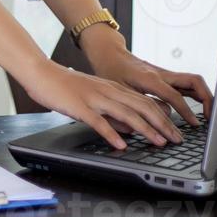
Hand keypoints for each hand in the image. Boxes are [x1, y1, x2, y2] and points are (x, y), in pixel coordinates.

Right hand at [21, 61, 185, 149]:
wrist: (40, 72)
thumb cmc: (64, 86)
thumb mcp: (94, 97)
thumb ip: (113, 113)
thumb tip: (131, 130)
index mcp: (113, 88)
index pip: (146, 102)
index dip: (164, 117)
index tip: (175, 131)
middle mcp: (108, 91)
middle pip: (142, 107)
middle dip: (163, 124)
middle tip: (177, 139)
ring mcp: (94, 98)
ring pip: (127, 113)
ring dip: (146, 130)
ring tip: (159, 142)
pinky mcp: (79, 106)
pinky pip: (99, 121)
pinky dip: (112, 133)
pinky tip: (122, 145)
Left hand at [80, 30, 214, 127]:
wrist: (109, 53)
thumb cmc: (111, 71)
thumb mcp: (120, 91)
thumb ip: (139, 105)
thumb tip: (163, 118)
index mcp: (150, 78)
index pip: (175, 96)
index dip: (186, 112)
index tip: (195, 125)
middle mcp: (162, 74)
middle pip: (193, 81)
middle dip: (207, 98)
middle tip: (211, 117)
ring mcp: (166, 74)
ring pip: (193, 81)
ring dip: (204, 96)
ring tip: (209, 115)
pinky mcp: (166, 76)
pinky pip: (186, 83)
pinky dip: (196, 94)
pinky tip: (198, 108)